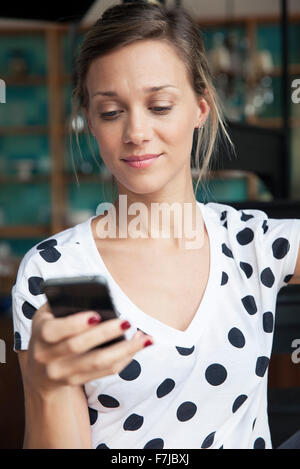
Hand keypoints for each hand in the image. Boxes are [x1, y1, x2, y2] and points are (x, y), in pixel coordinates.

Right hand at [24, 302, 152, 393]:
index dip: (75, 323)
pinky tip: (138, 345)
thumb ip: (64, 305)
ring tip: (145, 338)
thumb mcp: (48, 315)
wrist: (40, 370)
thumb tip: (96, 299)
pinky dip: (126, 358)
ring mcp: (62, 373)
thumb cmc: (49, 329)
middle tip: (127, 321)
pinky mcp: (78, 382)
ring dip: (125, 350)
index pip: (55, 331)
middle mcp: (47, 357)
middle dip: (106, 333)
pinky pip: (106, 371)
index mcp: (40, 334)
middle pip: (79, 346)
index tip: (97, 315)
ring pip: (98, 363)